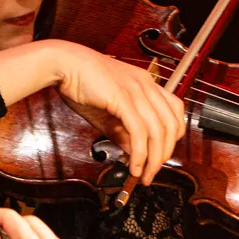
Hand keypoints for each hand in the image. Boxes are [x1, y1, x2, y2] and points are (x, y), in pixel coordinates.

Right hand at [0, 40, 185, 183]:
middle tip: (152, 172)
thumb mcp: (108, 112)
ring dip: (153, 159)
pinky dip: (140, 154)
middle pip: (171, 125)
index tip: (161, 154)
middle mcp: (146, 85)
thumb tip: (135, 154)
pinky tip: (133, 166)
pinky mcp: (122, 98)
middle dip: (164, 155)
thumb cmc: (82, 84)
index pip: (175, 111)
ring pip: (158, 131)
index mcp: (146, 83)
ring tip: (142, 175)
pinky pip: (139, 132)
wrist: (63, 64)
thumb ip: (123, 132)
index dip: (173, 136)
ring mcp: (136, 91)